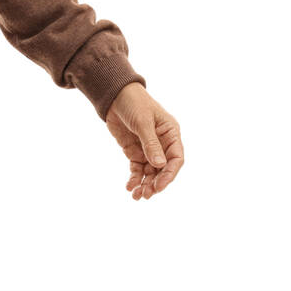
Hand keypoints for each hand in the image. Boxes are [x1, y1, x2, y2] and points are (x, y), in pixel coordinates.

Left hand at [105, 83, 183, 199]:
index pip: (176, 159)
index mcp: (171, 133)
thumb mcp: (143, 122)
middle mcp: (162, 143)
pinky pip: (137, 169)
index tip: (159, 186)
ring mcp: (148, 148)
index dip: (169, 174)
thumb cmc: (134, 102)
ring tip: (137, 195)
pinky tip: (129, 187)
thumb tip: (160, 165)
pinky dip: (135, 178)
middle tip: (146, 194)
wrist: (114, 95)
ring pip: (150, 172)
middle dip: (156, 183)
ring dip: (145, 184)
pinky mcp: (134, 151)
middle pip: (163, 169)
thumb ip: (151, 144)